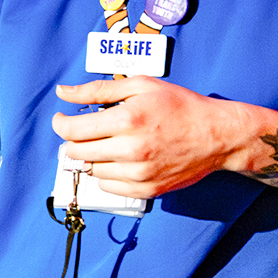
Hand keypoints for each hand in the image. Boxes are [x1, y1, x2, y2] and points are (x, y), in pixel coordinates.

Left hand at [51, 77, 260, 196]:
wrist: (217, 136)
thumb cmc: (180, 107)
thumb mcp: (140, 86)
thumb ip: (97, 90)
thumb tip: (64, 92)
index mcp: (127, 120)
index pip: (72, 130)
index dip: (60, 124)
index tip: (62, 119)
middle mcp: (130, 150)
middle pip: (76, 152)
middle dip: (74, 139)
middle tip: (86, 130)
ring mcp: (138, 174)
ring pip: (91, 170)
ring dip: (92, 155)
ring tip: (111, 142)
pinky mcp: (146, 190)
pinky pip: (108, 187)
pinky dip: (107, 173)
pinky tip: (121, 159)